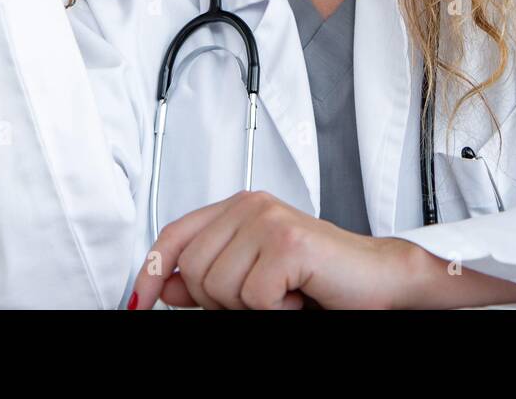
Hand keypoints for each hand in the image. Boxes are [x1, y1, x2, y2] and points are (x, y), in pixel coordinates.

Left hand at [128, 191, 417, 309]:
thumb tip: (165, 286)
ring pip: (220, 286)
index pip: (175, 236)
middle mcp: (252, 206)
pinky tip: (298, 294)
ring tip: (285, 292)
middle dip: (221, 301)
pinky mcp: (288, 242)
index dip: (153, 272)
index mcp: (239, 208)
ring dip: (252, 306)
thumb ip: (209, 278)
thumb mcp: (252, 279)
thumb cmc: (321, 279)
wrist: (376, 281)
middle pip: (196, 270)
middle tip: (263, 297)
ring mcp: (270, 220)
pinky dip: (276, 310)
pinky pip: (253, 297)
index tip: (139, 302)